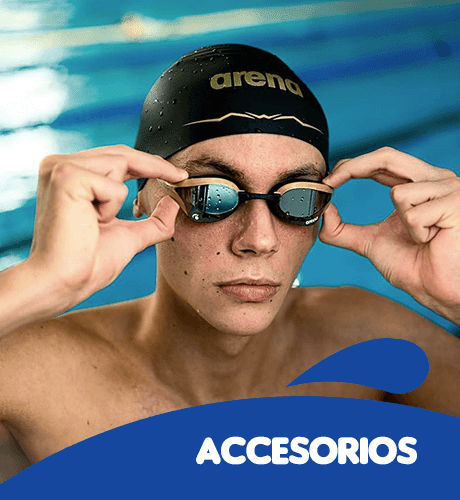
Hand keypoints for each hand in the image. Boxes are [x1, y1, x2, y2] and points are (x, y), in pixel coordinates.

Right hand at [28, 145, 187, 306]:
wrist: (64, 281)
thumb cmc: (88, 263)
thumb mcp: (129, 236)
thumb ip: (152, 220)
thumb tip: (174, 204)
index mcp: (72, 176)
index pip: (116, 159)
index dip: (149, 163)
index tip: (177, 174)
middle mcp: (61, 165)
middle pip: (122, 154)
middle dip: (156, 166)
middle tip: (180, 176)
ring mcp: (61, 168)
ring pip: (120, 164)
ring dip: (119, 199)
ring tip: (94, 222)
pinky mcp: (66, 176)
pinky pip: (113, 185)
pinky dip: (111, 208)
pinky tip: (89, 221)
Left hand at [320, 147, 459, 323]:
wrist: (438, 291)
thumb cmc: (414, 267)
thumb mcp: (370, 242)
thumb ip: (343, 229)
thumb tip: (323, 211)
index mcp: (418, 184)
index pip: (382, 162)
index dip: (352, 166)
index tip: (327, 181)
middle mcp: (436, 180)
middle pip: (387, 157)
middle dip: (353, 168)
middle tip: (331, 182)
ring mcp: (450, 188)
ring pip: (399, 193)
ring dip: (403, 225)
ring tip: (422, 238)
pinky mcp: (456, 202)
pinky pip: (414, 213)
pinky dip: (416, 233)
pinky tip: (433, 241)